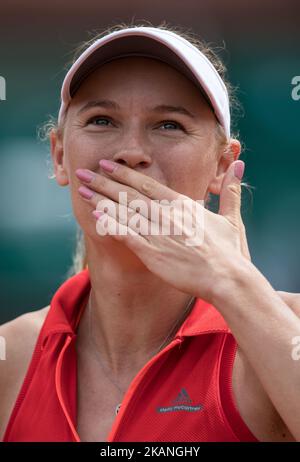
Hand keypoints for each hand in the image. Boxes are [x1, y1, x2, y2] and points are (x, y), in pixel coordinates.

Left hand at [76, 159, 249, 302]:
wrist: (227, 278)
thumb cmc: (229, 252)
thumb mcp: (231, 219)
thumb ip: (230, 191)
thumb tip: (239, 165)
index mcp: (183, 206)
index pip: (149, 185)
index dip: (125, 174)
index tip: (109, 164)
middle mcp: (167, 215)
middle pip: (130, 195)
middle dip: (105, 182)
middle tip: (85, 172)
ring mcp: (159, 234)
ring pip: (124, 212)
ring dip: (102, 200)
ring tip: (83, 190)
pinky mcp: (153, 253)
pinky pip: (127, 235)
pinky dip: (111, 224)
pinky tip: (96, 216)